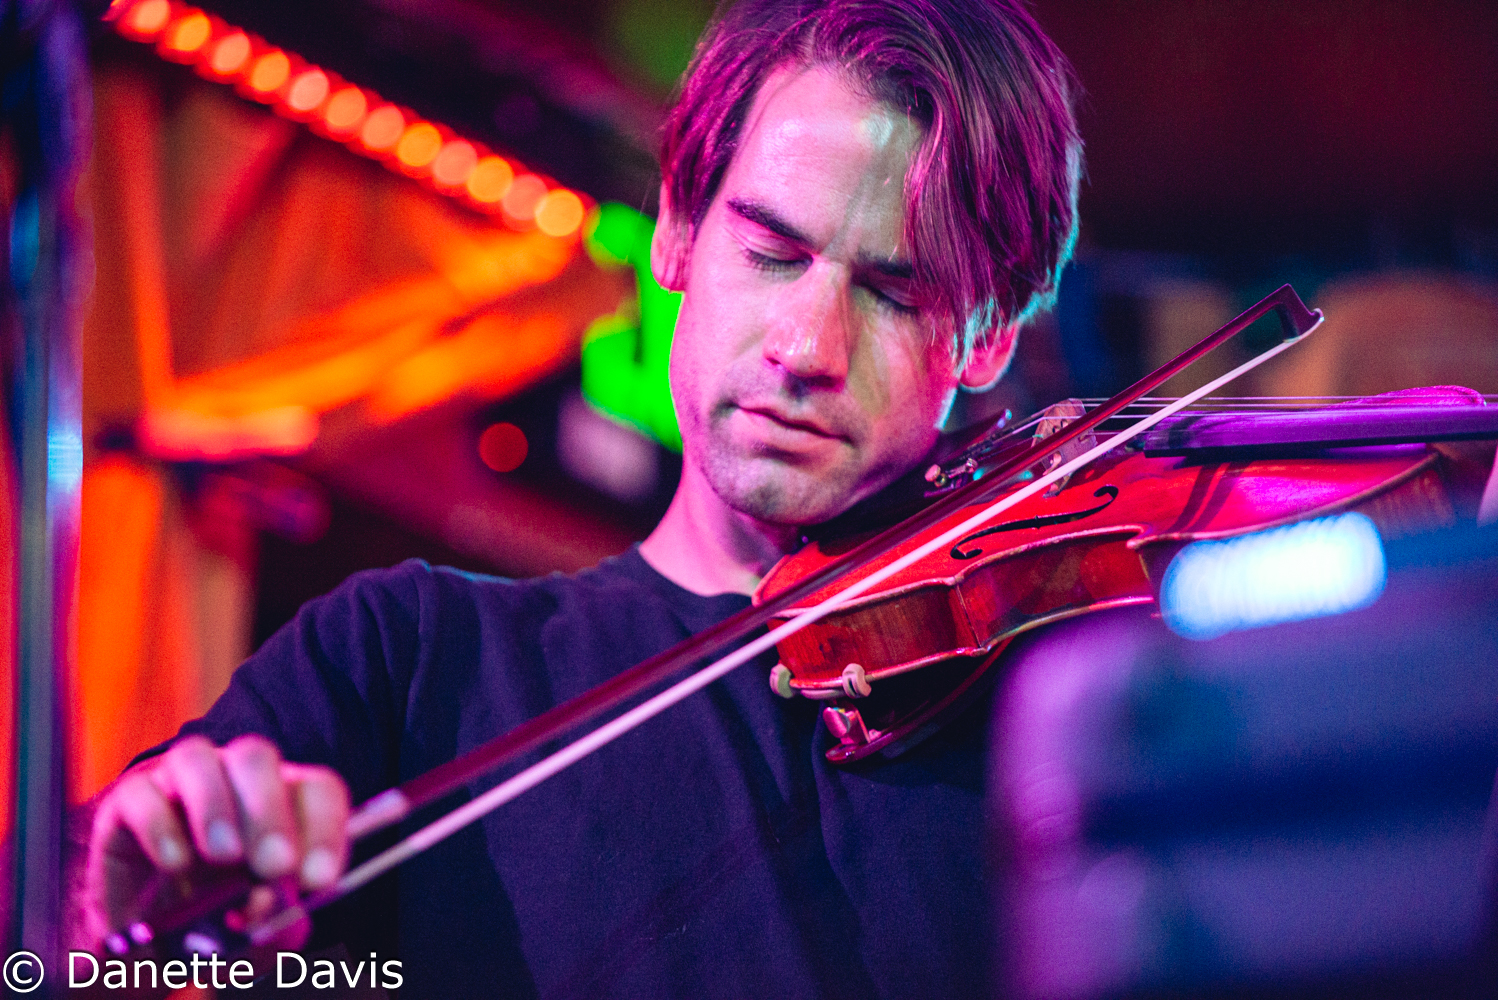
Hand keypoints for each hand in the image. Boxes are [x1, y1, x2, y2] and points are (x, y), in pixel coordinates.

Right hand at [83, 734, 350, 949]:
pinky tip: (175, 863)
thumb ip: (273, 921)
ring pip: (196, 758)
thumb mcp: (257, 932)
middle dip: (270, 812)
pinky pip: (141, 794)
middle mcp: (230, 777)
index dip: (325, 829)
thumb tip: (267, 904)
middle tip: (274, 866)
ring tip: (224, 857)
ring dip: (215, 807)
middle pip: (256, 759)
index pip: (316, 789)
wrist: (145, 940)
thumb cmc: (216, 921)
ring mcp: (176, 782)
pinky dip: (159, 826)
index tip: (320, 881)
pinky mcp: (128, 801)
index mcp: (281, 800)